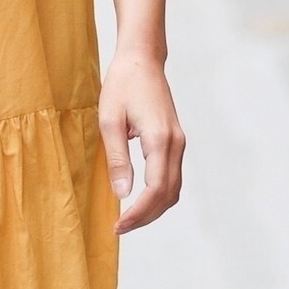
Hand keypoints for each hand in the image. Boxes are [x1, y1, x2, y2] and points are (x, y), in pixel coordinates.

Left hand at [98, 52, 184, 234]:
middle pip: (168, 195)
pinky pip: (172, 177)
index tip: (118, 225)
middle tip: (120, 228)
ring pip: (174, 189)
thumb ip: (118, 158)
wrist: (142, 60)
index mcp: (160, 139)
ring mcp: (179, 142)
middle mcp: (176, 143)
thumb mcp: (109, 121)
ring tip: (128, 219)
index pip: (156, 189)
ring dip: (154, 209)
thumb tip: (123, 194)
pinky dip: (159, 195)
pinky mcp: (176, 141)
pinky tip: (139, 200)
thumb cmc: (122, 85)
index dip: (138, 213)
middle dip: (146, 217)